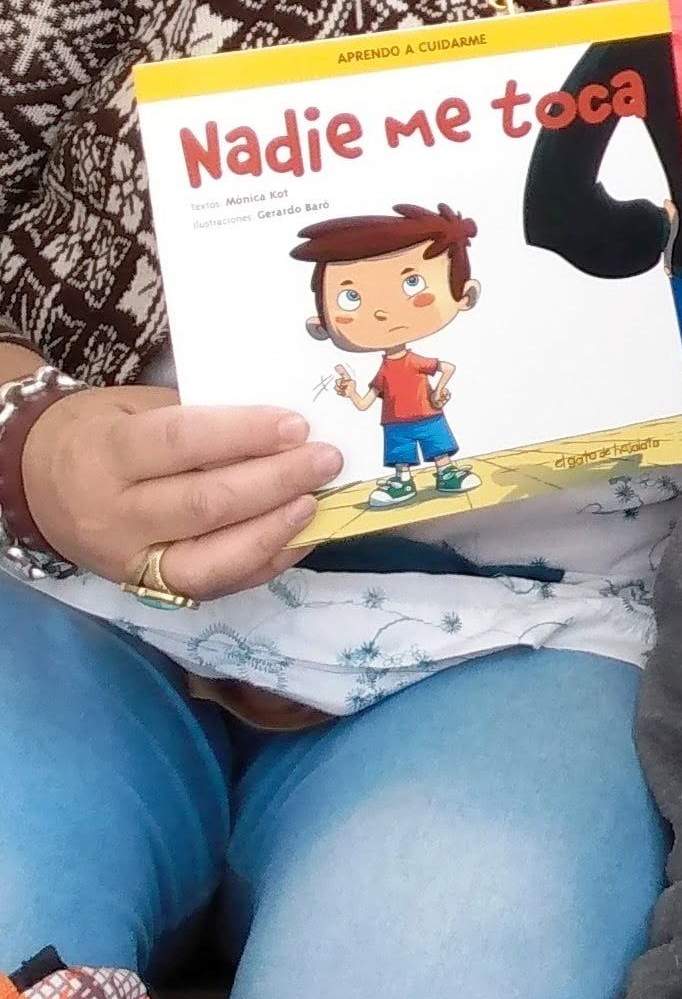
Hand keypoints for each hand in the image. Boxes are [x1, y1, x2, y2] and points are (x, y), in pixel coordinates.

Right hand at [21, 385, 339, 598]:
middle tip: (326, 460)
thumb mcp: (138, 409)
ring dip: (276, 530)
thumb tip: (286, 431)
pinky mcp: (150, 589)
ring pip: (213, 557)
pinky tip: (302, 535)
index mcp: (106, 453)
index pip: (181, 443)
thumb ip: (200, 421)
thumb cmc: (104, 433)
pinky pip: (218, 584)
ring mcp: (131, 560)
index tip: (297, 426)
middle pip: (206, 504)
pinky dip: (267, 561)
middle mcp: (114, 514)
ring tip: (318, 501)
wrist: (39, 484)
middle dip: (276, 482)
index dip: (244, 435)